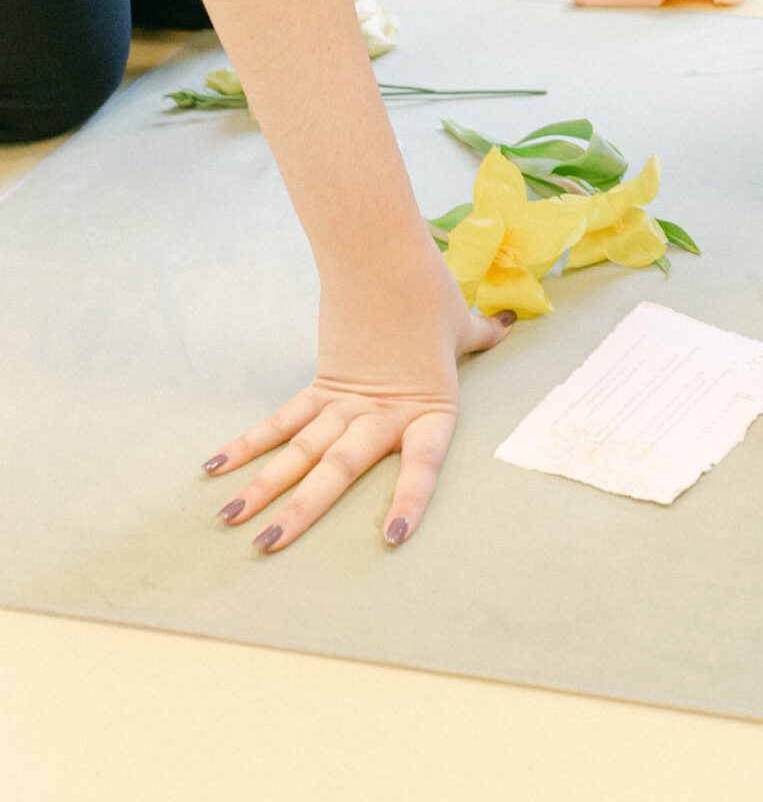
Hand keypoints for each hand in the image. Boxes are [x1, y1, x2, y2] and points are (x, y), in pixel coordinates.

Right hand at [201, 238, 511, 552]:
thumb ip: (481, 335)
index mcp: (428, 406)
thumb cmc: (428, 289)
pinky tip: (216, 467)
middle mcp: (380, 412)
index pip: (422, 462)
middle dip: (302, 510)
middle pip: (338, 467)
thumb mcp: (461, 321)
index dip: (409, 498)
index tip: (391, 537)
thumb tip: (506, 325)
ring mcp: (343, 401)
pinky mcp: (319, 385)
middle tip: (267, 546)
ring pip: (299, 450)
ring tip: (230, 519)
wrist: (381, 254)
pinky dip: (248, 443)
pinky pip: (281, 420)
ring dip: (263, 485)